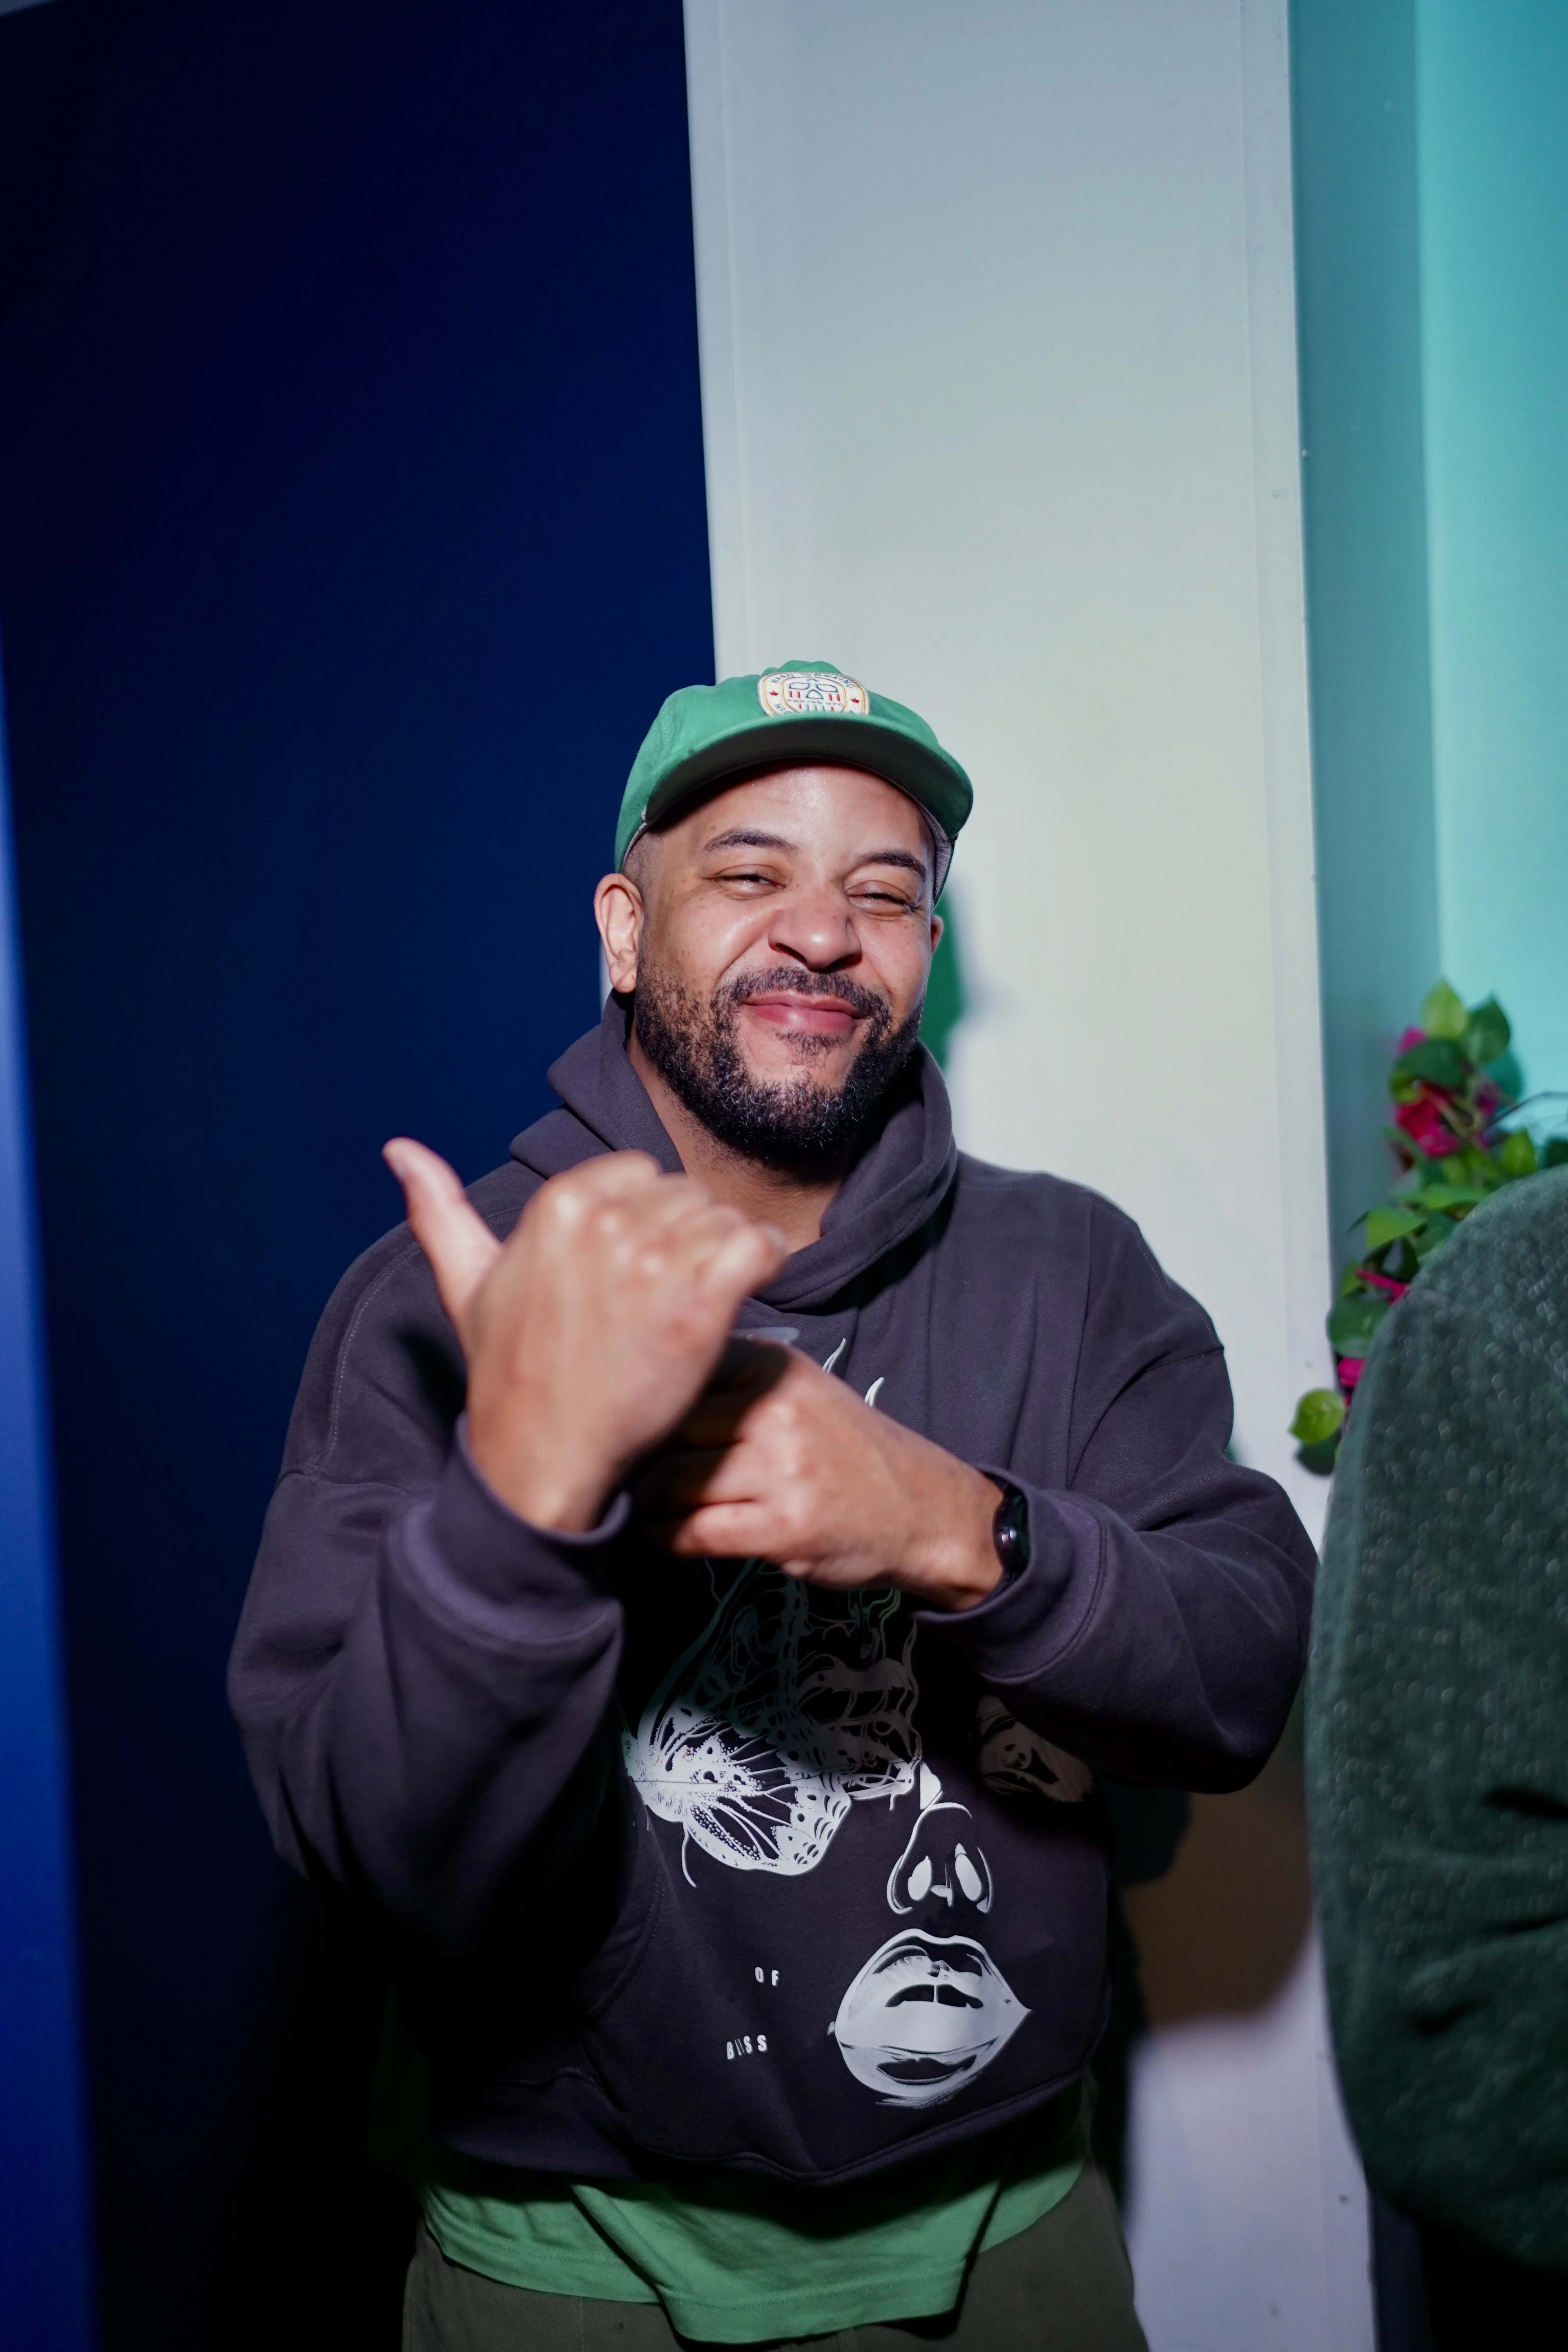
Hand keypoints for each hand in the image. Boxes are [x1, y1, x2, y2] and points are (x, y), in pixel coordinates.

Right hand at [383, 1141, 787, 1531]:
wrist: (542, 1453)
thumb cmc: (510, 1372)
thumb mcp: (466, 1283)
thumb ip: (440, 1211)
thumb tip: (399, 1149)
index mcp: (558, 1203)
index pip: (641, 1173)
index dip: (647, 1220)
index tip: (634, 1270)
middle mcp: (607, 1221)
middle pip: (687, 1195)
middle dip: (686, 1238)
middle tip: (664, 1297)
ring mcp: (655, 1261)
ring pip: (725, 1219)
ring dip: (725, 1256)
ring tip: (695, 1305)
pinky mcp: (701, 1302)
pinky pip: (759, 1246)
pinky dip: (765, 1263)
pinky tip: (745, 1291)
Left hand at [637, 1344, 1004, 1610]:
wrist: (922, 1510)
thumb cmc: (847, 1450)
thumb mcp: (800, 1388)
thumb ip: (734, 1379)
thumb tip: (645, 1386)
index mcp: (776, 1366)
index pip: (681, 1370)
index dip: (647, 1402)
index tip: (633, 1422)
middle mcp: (778, 1410)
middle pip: (669, 1427)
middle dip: (643, 1455)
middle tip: (636, 1474)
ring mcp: (782, 1469)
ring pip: (672, 1481)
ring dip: (651, 1503)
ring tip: (654, 1508)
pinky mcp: (783, 1527)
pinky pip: (693, 1532)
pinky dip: (670, 1539)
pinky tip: (673, 1538)